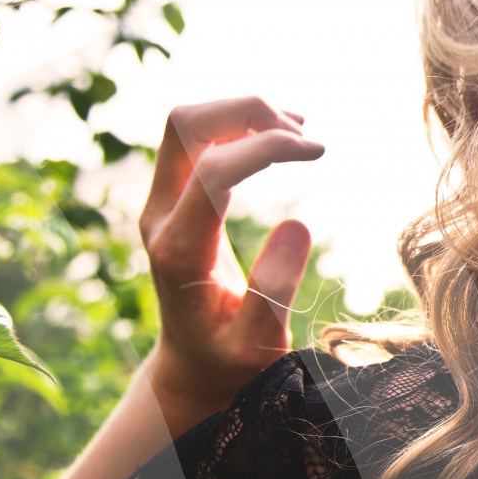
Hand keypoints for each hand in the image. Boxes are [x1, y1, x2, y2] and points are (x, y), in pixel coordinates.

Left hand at [136, 97, 323, 428]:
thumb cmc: (230, 362)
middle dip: (247, 112)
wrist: (192, 366)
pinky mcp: (174, 198)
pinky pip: (197, 138)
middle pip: (186, 125)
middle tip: (304, 135)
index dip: (266, 146)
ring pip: (189, 123)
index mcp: (180, 250)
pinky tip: (280, 137)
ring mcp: (161, 204)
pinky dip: (238, 124)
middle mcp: (159, 217)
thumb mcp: (258, 343)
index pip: (214, 169)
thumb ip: (274, 290)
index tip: (318, 151)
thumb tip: (298, 225)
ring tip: (299, 133)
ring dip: (243, 113)